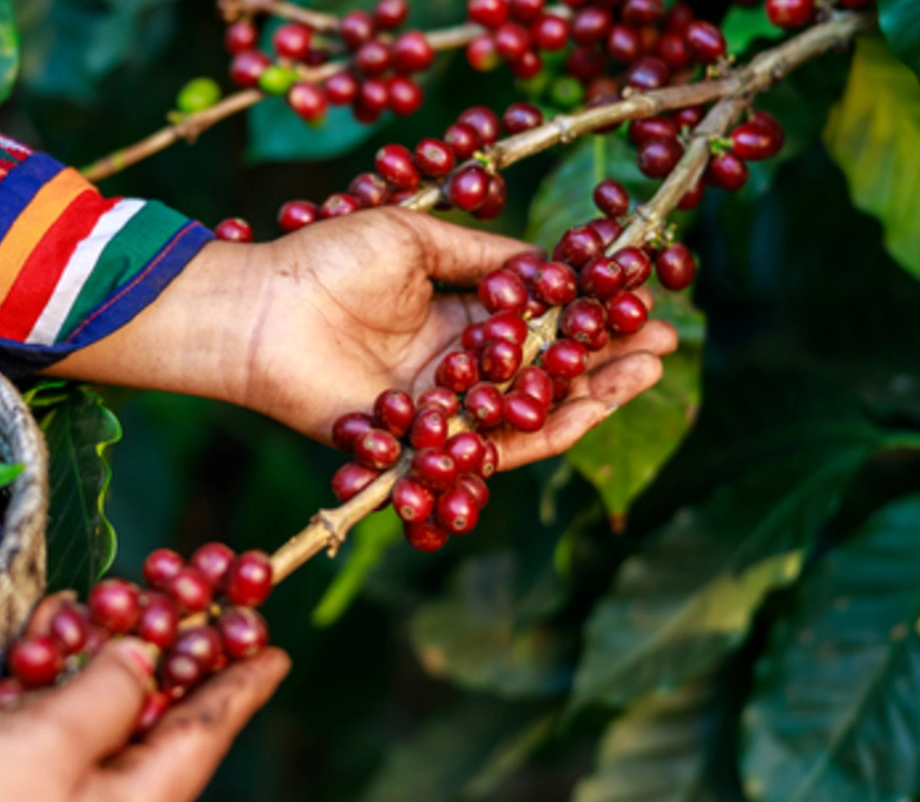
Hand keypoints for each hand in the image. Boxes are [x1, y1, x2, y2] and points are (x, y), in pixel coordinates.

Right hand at [0, 640, 290, 801]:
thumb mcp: (49, 741)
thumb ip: (108, 690)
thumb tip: (145, 660)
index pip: (209, 731)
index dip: (240, 683)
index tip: (275, 649)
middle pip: (157, 722)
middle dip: (162, 654)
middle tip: (180, 600)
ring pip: (100, 726)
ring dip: (94, 665)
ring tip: (93, 611)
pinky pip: (54, 745)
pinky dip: (49, 695)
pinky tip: (38, 649)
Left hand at [52, 208, 677, 470]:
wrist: (257, 309)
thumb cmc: (322, 261)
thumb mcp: (414, 239)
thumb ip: (485, 255)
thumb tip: (552, 265)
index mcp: (456, 315)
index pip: (541, 324)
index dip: (593, 317)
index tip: (644, 302)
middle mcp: (455, 367)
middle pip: (547, 375)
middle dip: (607, 362)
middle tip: (661, 348)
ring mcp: (439, 408)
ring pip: (528, 415)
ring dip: (588, 398)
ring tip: (639, 375)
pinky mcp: (417, 442)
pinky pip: (484, 445)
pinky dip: (534, 431)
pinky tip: (583, 407)